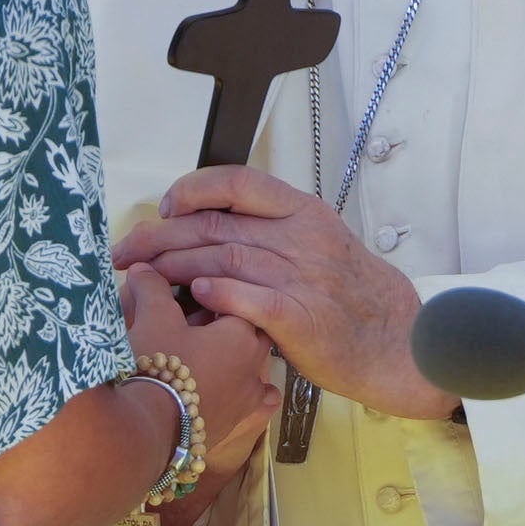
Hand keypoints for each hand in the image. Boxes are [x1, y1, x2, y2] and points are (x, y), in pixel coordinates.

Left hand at [116, 165, 457, 423]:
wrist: (399, 342)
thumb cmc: (353, 300)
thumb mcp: (320, 247)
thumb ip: (271, 235)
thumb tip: (207, 237)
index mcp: (303, 213)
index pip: (238, 182)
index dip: (192, 189)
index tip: (164, 208)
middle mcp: (301, 238)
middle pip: (216, 224)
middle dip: (160, 236)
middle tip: (125, 252)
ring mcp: (302, 277)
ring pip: (223, 257)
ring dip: (175, 266)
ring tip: (142, 276)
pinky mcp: (301, 318)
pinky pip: (249, 298)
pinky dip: (218, 293)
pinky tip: (194, 295)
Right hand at [119, 261, 280, 503]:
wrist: (145, 432)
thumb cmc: (156, 365)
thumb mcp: (152, 317)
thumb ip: (153, 288)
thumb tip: (145, 270)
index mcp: (243, 334)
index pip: (238, 300)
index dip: (214, 294)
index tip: (194, 294)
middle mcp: (255, 368)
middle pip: (250, 335)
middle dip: (227, 326)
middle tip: (197, 322)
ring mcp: (248, 402)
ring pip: (253, 371)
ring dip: (238, 362)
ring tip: (210, 358)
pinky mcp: (235, 428)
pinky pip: (251, 406)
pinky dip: (244, 396)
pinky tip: (232, 393)